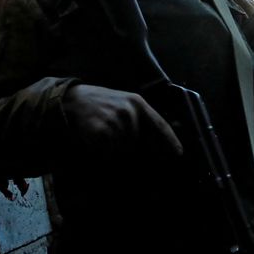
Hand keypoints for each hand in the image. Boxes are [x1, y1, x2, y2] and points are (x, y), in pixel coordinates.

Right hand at [62, 84, 182, 157]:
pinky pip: (109, 152)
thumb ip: (139, 118)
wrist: (74, 100)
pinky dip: (103, 151)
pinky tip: (95, 139)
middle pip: (138, 143)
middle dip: (128, 148)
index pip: (160, 124)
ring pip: (123, 149)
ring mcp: (115, 122)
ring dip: (114, 150)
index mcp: (137, 103)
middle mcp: (129, 112)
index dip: (170, 140)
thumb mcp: (123, 103)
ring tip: (102, 135)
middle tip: (112, 138)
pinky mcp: (102, 132)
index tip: (178, 153)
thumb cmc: (100, 103)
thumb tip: (153, 142)